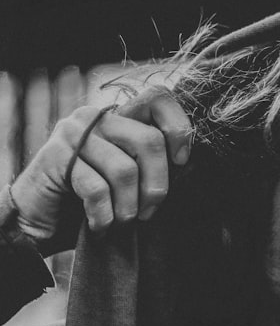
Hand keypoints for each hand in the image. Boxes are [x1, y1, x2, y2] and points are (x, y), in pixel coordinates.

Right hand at [9, 87, 191, 255]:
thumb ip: (154, 165)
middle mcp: (96, 117)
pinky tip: (100, 227)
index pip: (158, 99)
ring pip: (125, 170)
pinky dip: (104, 216)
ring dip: (128, 207)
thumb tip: (189, 165)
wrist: (42, 222)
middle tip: (149, 212)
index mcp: (119, 118)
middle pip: (149, 141)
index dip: (178, 129)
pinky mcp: (55, 157)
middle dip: (156, 187)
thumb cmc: (94, 203)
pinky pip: (97, 189)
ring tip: (122, 222)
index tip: (181, 162)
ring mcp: (73, 134)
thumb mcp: (132, 180)